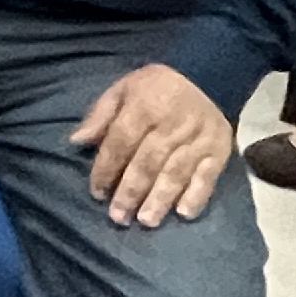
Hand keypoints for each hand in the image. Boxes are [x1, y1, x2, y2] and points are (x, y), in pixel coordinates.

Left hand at [69, 63, 232, 225]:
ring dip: (160, 199)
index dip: (107, 168)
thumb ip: (100, 115)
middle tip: (118, 217)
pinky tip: (183, 213)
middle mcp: (172, 124)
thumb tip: (77, 141)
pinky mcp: (218, 151)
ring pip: (176, 173)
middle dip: (131, 192)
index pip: (121, 142)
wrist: (206, 75)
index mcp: (145, 105)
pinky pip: (208, 176)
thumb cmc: (155, 86)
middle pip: (148, 162)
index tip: (97, 192)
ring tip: (146, 221)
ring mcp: (198, 139)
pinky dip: (196, 196)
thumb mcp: (123, 88)